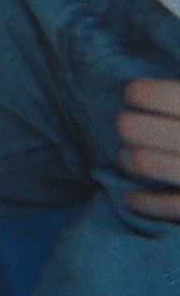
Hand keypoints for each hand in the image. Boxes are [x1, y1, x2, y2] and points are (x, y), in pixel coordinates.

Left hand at [120, 77, 179, 221]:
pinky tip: (131, 199)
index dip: (139, 93)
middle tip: (130, 129)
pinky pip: (167, 206)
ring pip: (143, 163)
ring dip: (129, 161)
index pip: (150, 94)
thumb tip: (151, 89)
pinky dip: (142, 204)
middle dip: (129, 128)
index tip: (137, 97)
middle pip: (134, 128)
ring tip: (128, 159)